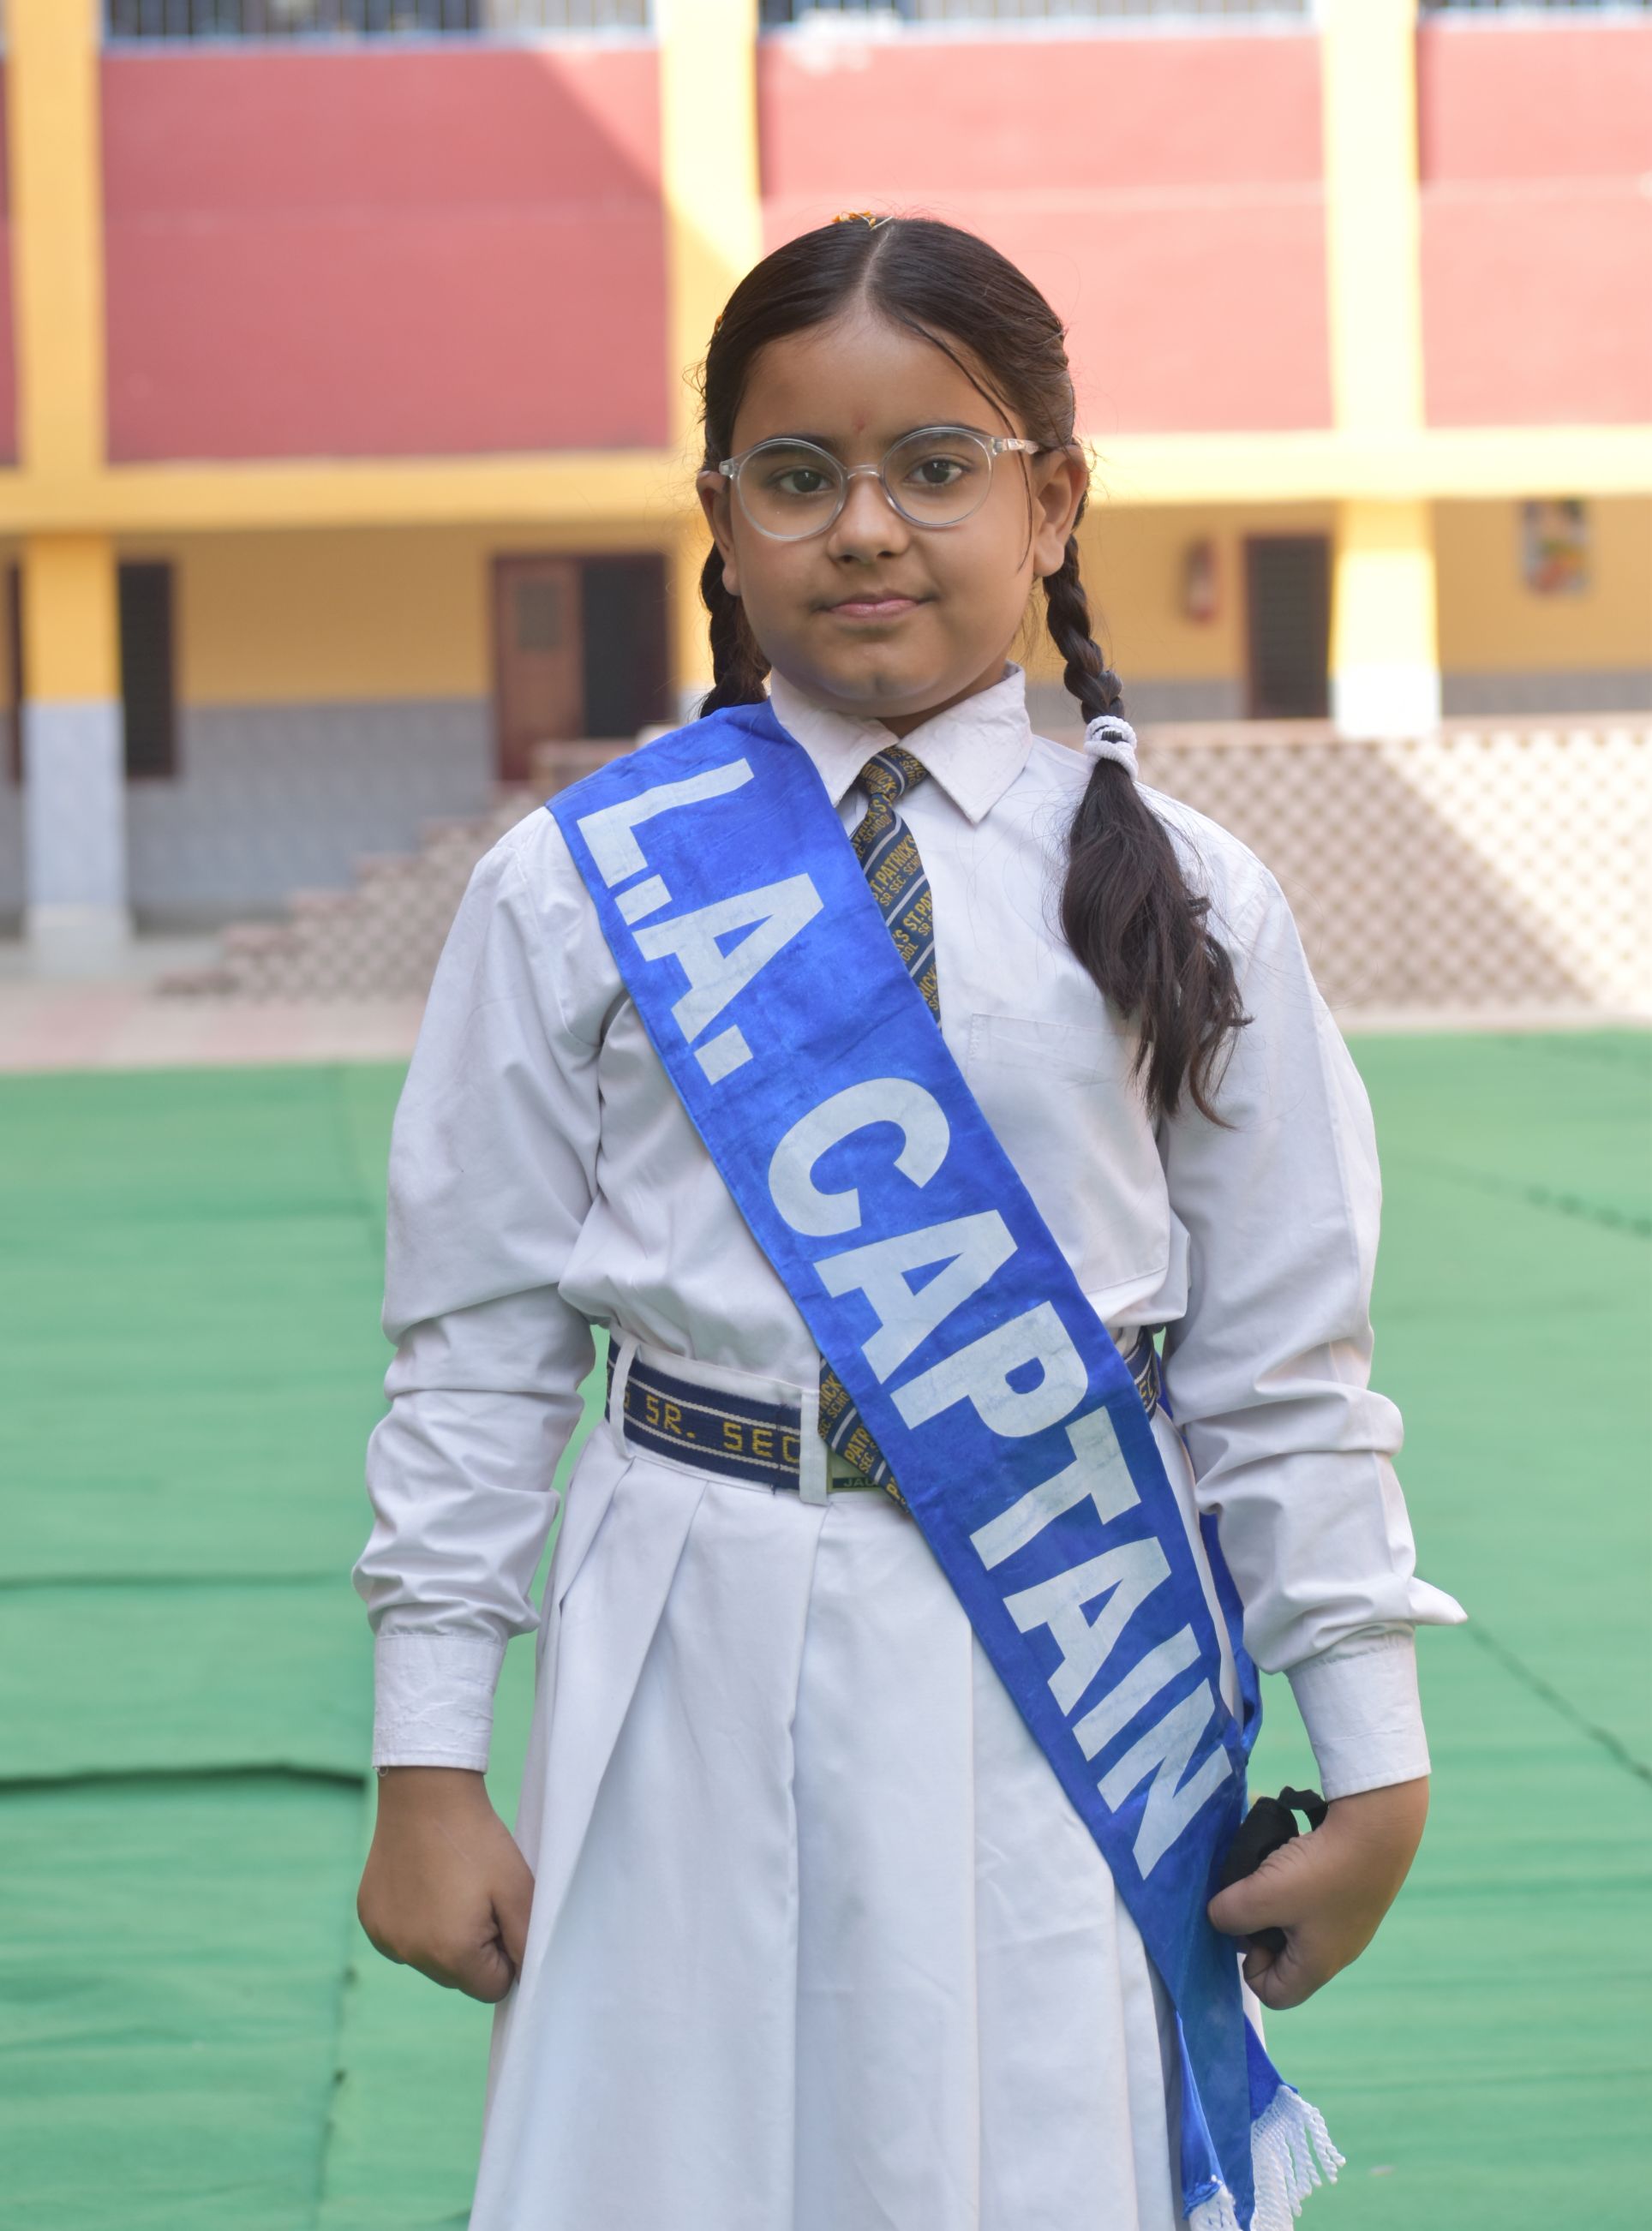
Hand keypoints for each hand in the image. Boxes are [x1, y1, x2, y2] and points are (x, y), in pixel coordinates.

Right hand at [357, 1766, 535, 2003]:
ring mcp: (385, 1938)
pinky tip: (424, 1881)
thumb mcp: (518, 1890)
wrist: (427, 1794)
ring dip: (444, 1935)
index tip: (500, 1912)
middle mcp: (411, 1956)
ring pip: (429, 1957)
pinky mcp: (370, 1917)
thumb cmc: (477, 1841)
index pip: (492, 1987)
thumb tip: (527, 1979)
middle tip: (478, 1895)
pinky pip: (403, 1936)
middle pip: (459, 1976)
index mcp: (451, 1955)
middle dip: (475, 1946)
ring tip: (451, 1885)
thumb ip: (527, 1944)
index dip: (505, 1952)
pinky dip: (417, 1920)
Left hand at [1206, 1776, 1428, 2009]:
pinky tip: (1292, 1854)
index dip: (1250, 1967)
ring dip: (1275, 1898)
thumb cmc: (1322, 1870)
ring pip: (1295, 1921)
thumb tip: (1219, 1918)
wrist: (1378, 1828)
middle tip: (1255, 1894)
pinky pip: (1312, 1896)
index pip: (1274, 1994)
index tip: (1250, 1927)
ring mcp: (1347, 1920)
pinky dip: (1295, 1878)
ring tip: (1270, 1870)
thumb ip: (1230, 1914)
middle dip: (1260, 1926)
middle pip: (1284, 1957)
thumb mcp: (1264, 1895)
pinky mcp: (1351, 1890)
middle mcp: (1337, 1950)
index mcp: (1317, 1965)